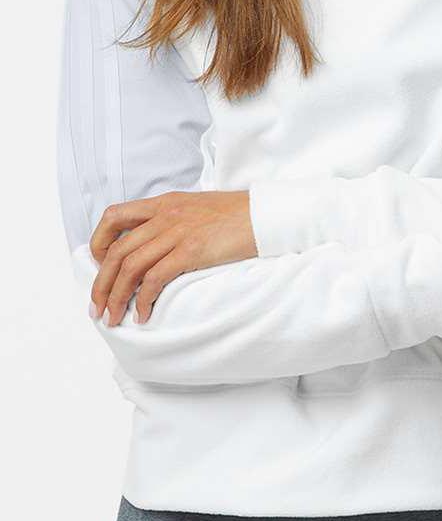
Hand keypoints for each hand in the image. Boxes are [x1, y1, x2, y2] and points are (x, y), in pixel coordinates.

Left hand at [88, 190, 257, 326]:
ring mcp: (178, 232)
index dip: (99, 243)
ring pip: (131, 267)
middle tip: (97, 308)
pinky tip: (143, 314)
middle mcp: (165, 215)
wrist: (264, 214)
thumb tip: (153, 245)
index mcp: (163, 203)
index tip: (100, 267)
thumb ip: (171, 220)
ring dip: (117, 297)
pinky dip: (144, 300)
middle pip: (117, 250)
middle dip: (101, 283)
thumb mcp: (195, 208)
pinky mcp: (192, 250)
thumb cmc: (235, 215)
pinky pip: (156, 278)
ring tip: (114, 318)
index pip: (114, 216)